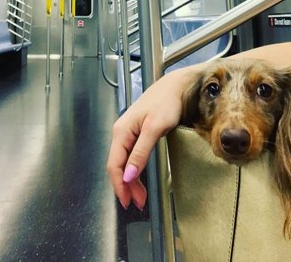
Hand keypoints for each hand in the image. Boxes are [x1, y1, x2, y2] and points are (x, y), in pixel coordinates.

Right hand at [107, 66, 200, 209]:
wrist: (176, 87)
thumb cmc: (166, 103)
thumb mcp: (154, 128)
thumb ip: (140, 152)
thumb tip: (127, 175)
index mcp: (121, 131)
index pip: (114, 164)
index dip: (119, 185)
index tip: (128, 201)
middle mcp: (121, 132)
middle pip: (117, 165)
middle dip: (125, 186)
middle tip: (138, 202)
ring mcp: (128, 132)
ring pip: (124, 162)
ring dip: (130, 180)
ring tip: (141, 195)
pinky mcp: (137, 133)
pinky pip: (131, 155)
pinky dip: (134, 169)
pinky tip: (139, 177)